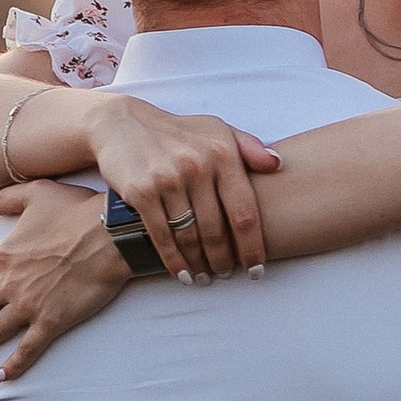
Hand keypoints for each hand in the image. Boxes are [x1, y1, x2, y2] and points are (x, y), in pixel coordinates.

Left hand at [0, 180, 130, 377]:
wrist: (111, 235)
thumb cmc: (77, 210)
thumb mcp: (36, 192)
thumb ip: (4, 199)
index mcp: (4, 254)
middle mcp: (11, 283)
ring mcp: (29, 305)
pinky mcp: (52, 322)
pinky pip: (27, 349)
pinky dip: (13, 365)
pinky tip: (0, 378)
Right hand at [83, 94, 279, 277]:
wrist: (122, 123)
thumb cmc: (178, 132)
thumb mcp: (216, 130)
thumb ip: (249, 147)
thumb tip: (277, 164)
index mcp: (222, 153)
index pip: (244, 212)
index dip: (252, 247)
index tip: (257, 269)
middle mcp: (197, 166)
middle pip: (217, 231)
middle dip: (224, 260)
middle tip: (227, 274)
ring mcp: (168, 179)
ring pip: (190, 237)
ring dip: (200, 263)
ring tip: (206, 277)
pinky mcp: (142, 192)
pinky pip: (162, 237)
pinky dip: (174, 261)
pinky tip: (183, 274)